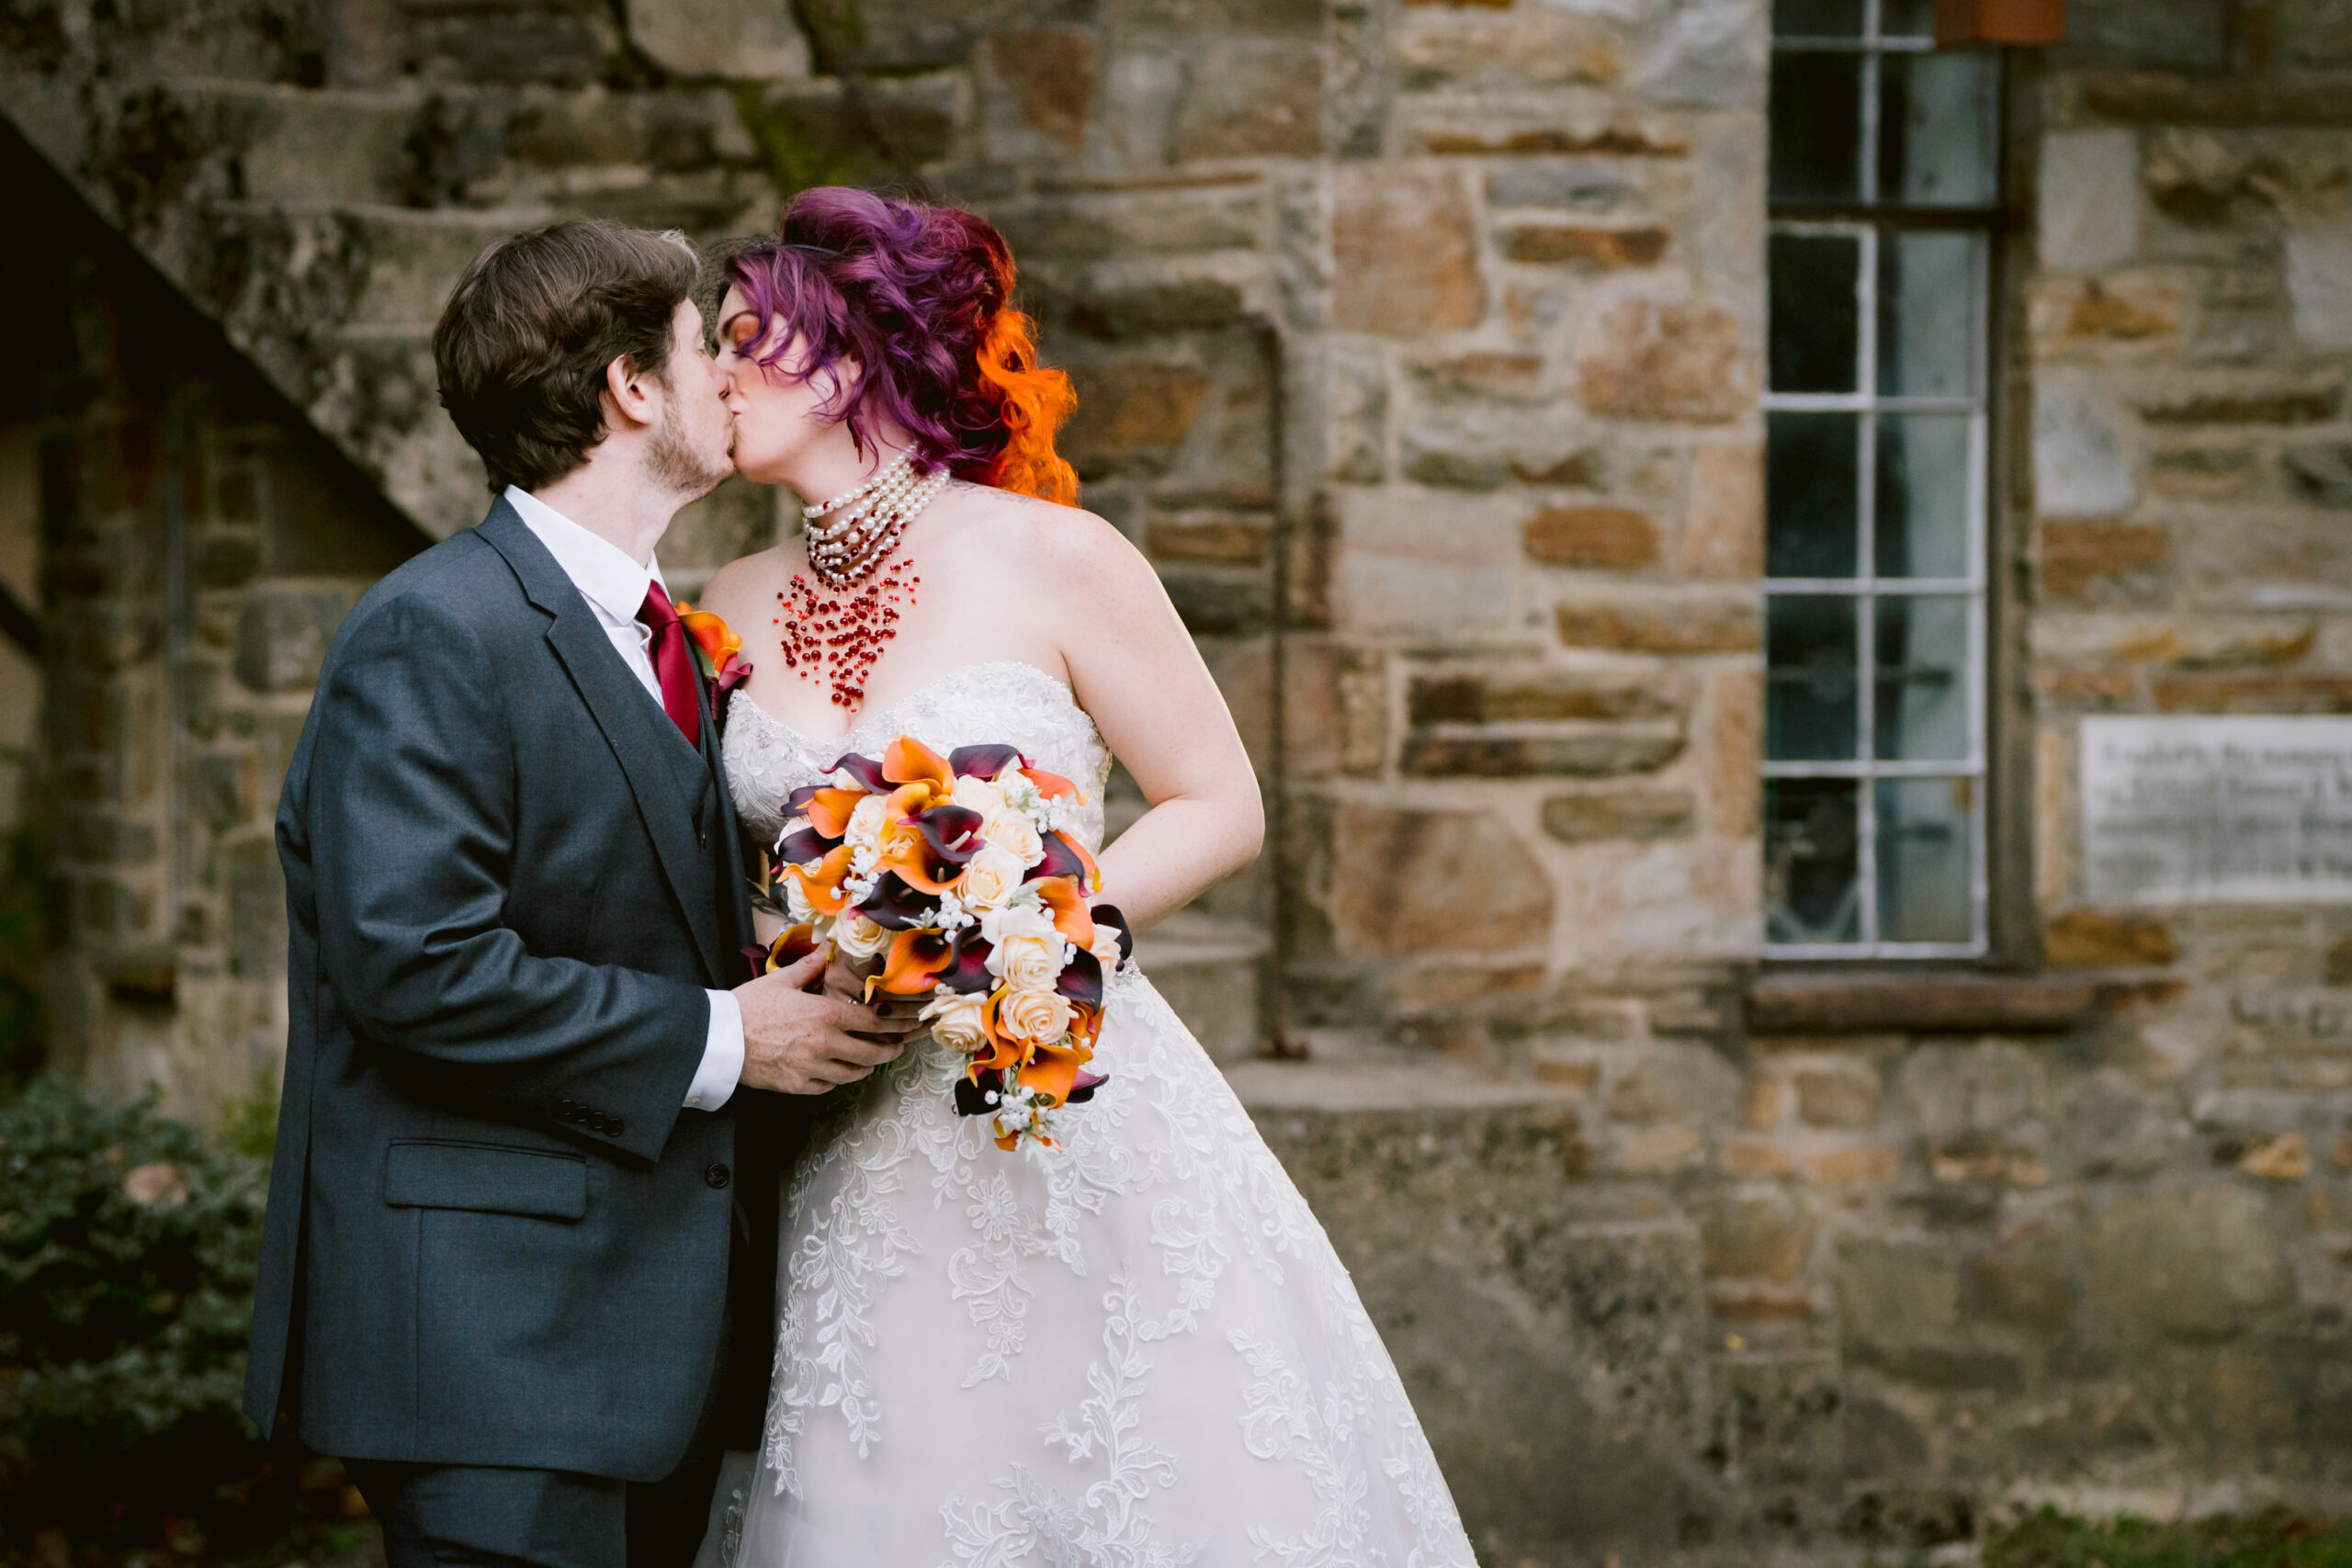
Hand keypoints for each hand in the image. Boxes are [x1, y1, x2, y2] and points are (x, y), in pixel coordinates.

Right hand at [735, 945, 925, 1094]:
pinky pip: (831, 1085)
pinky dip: (840, 1078)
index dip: (897, 1025)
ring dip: (867, 1066)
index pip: (875, 1022)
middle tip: (898, 1047)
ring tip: (872, 1060)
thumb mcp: (781, 980)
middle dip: (890, 1050)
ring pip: (855, 1073)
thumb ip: (810, 966)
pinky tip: (841, 1070)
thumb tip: (825, 948)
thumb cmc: (749, 1007)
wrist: (720, 1040)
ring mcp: (814, 1069)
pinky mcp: (800, 1086)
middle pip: (873, 1053)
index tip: (910, 1026)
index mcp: (826, 1016)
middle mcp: (826, 1045)